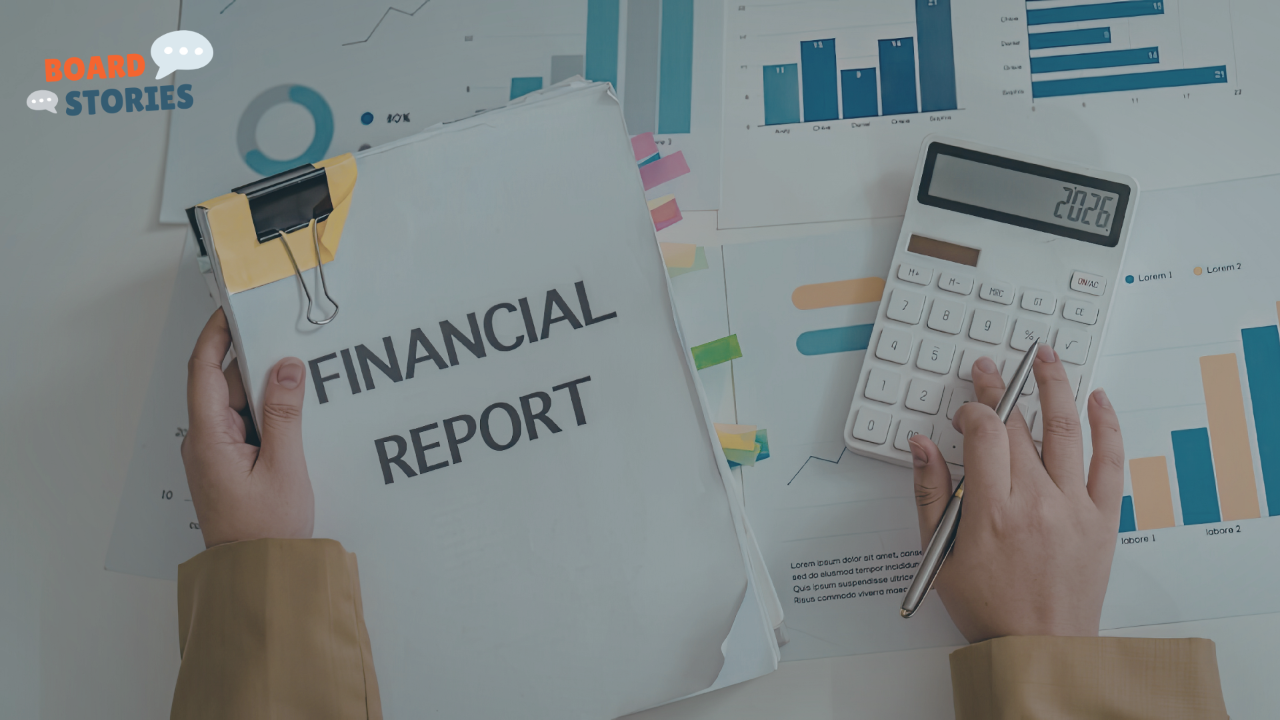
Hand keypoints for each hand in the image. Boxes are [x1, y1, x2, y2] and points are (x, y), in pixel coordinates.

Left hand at [181, 308, 313, 547]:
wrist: (259, 575)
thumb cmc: (266, 531)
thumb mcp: (285, 466)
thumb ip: (285, 413)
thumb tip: (287, 367)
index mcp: (209, 439)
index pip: (204, 371)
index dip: (216, 335)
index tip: (234, 310)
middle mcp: (205, 442)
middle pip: (225, 385)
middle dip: (255, 362)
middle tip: (289, 342)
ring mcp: (216, 454)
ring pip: (238, 405)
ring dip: (266, 392)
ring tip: (301, 382)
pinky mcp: (230, 464)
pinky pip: (246, 426)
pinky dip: (267, 414)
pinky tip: (294, 414)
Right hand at [909, 345, 1123, 641]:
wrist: (1040, 649)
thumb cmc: (989, 609)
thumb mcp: (939, 555)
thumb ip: (929, 494)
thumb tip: (922, 446)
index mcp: (991, 513)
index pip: (984, 435)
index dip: (973, 411)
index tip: (965, 411)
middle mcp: (1036, 503)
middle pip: (1019, 427)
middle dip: (1001, 391)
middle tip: (990, 370)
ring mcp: (1073, 508)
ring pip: (1065, 430)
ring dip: (1054, 386)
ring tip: (1044, 357)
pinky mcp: (1101, 519)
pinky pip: (1109, 462)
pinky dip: (1106, 425)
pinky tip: (1097, 398)